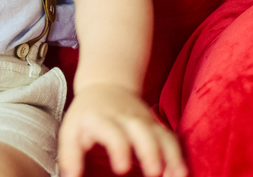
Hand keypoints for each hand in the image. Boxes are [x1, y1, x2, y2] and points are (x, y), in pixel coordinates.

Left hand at [57, 82, 185, 176]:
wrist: (106, 85)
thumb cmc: (86, 114)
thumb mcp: (70, 130)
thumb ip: (69, 155)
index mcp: (102, 118)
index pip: (112, 131)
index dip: (119, 148)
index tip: (121, 168)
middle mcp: (126, 118)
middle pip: (142, 131)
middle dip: (150, 151)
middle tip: (154, 173)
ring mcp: (144, 120)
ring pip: (161, 134)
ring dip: (171, 155)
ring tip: (177, 176)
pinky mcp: (156, 125)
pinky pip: (171, 138)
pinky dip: (178, 154)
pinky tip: (182, 172)